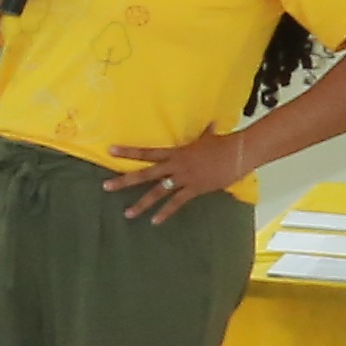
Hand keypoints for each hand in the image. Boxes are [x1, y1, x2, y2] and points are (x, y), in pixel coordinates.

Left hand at [102, 131, 252, 223]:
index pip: (146, 152)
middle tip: (105, 187)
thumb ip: (204, 134)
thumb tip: (211, 124)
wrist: (239, 152)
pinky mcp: (194, 189)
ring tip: (127, 214)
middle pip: (144, 174)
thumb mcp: (209, 138)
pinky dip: (166, 213)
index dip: (128, 151)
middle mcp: (175, 166)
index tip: (110, 150)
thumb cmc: (224, 144)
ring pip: (157, 192)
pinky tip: (155, 221)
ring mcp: (183, 179)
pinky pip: (177, 203)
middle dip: (124, 181)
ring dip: (141, 204)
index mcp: (175, 153)